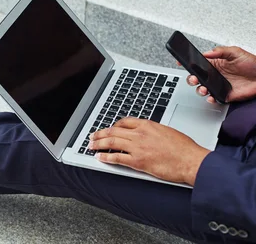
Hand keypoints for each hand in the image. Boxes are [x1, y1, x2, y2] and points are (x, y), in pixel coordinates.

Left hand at [90, 118, 209, 185]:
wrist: (192, 161)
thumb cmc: (185, 148)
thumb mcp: (167, 131)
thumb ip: (153, 131)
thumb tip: (145, 133)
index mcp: (147, 125)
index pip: (124, 122)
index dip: (113, 126)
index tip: (109, 128)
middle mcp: (140, 134)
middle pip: (113, 131)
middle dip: (100, 134)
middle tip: (92, 136)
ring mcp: (138, 147)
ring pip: (111, 142)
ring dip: (98, 144)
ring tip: (91, 145)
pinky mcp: (138, 161)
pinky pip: (117, 157)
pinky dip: (106, 157)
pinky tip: (100, 157)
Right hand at [185, 46, 255, 102]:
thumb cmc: (253, 64)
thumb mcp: (236, 52)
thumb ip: (221, 51)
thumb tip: (207, 53)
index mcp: (215, 63)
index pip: (197, 63)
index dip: (188, 63)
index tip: (181, 63)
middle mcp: (214, 75)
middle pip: (196, 77)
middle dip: (191, 78)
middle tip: (194, 78)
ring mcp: (218, 85)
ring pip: (202, 88)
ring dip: (199, 89)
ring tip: (203, 88)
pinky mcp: (224, 95)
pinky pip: (213, 98)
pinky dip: (210, 99)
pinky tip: (210, 96)